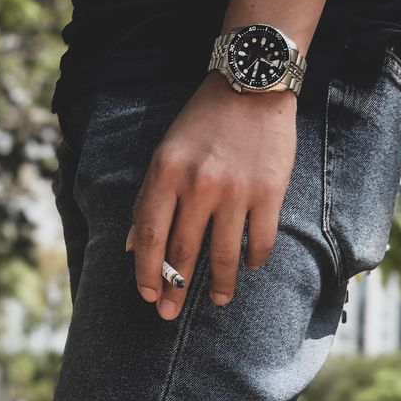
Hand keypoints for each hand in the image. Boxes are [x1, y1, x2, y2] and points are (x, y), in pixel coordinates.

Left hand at [127, 73, 296, 319]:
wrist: (251, 86)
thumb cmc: (203, 123)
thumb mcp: (165, 152)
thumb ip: (149, 199)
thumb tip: (132, 247)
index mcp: (166, 173)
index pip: (149, 237)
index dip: (146, 273)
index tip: (148, 297)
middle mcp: (198, 185)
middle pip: (182, 253)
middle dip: (174, 290)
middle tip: (170, 315)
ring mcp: (235, 191)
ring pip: (223, 256)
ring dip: (220, 286)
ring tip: (219, 300)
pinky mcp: (268, 193)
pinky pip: (259, 242)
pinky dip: (252, 261)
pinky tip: (248, 267)